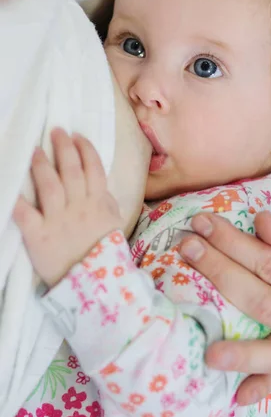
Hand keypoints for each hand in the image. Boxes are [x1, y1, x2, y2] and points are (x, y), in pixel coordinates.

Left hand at [13, 128, 122, 286]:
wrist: (95, 285)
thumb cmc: (104, 251)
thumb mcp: (114, 222)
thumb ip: (106, 201)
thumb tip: (99, 183)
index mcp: (99, 203)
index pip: (93, 168)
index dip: (85, 149)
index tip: (77, 136)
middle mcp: (79, 207)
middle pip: (70, 170)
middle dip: (63, 147)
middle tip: (56, 131)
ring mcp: (58, 221)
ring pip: (49, 185)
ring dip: (42, 165)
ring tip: (36, 150)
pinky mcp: (38, 236)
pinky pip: (25, 214)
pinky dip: (17, 200)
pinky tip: (11, 186)